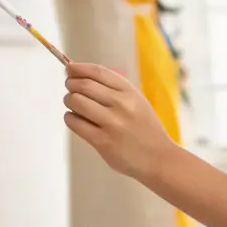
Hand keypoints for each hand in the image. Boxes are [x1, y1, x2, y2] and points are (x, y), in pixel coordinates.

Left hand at [63, 63, 174, 181]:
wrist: (158, 158)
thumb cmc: (144, 128)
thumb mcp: (137, 102)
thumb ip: (113, 89)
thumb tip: (79, 75)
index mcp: (130, 92)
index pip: (98, 72)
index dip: (79, 68)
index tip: (70, 68)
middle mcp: (121, 105)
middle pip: (84, 85)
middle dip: (70, 84)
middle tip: (69, 88)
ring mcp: (112, 123)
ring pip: (76, 101)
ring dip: (69, 100)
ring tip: (73, 105)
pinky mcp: (102, 142)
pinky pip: (75, 123)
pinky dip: (70, 118)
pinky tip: (75, 119)